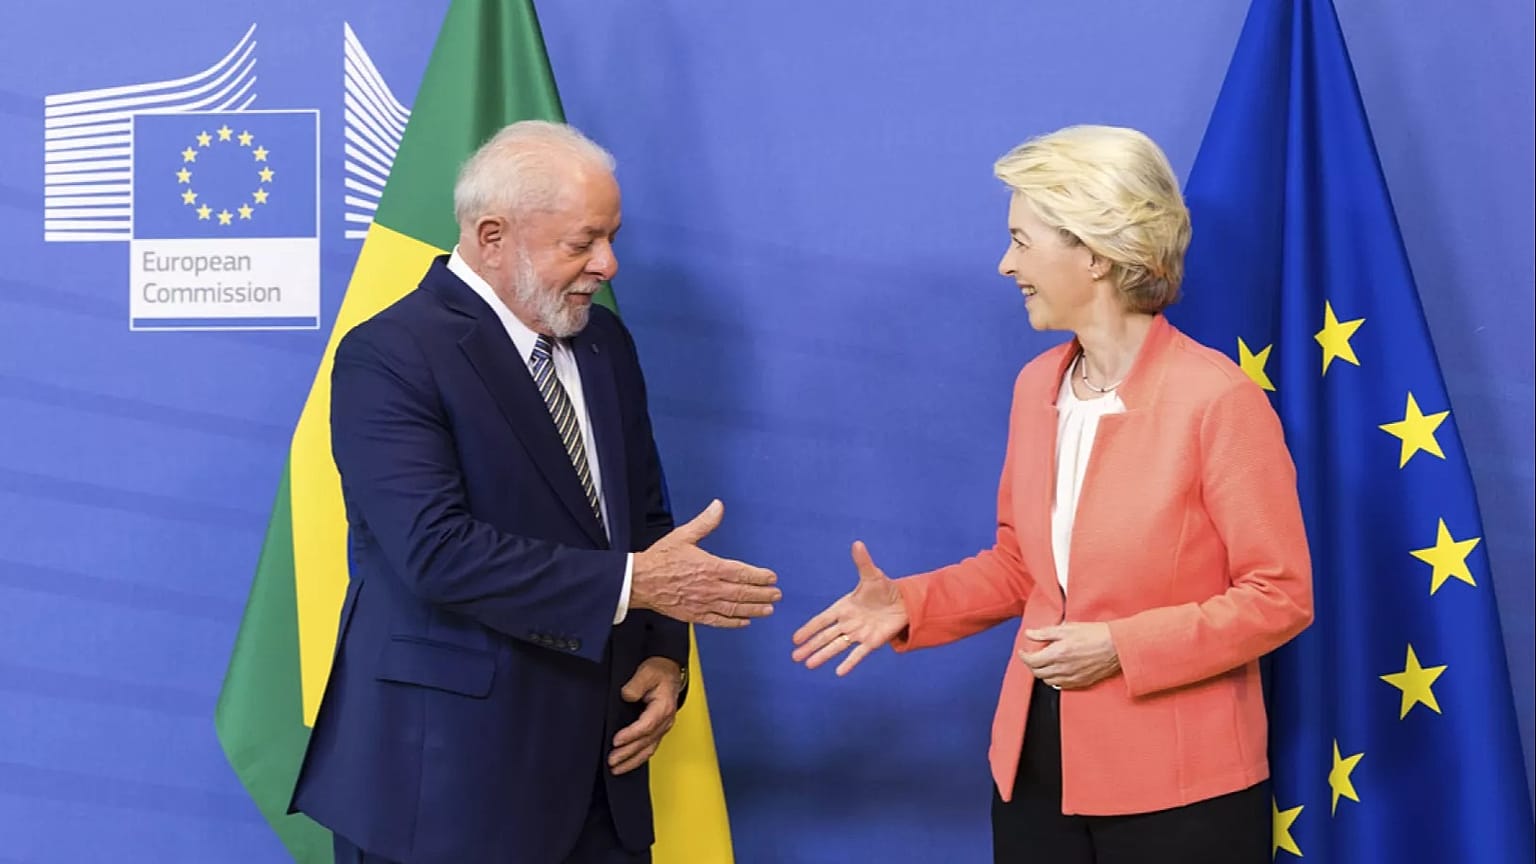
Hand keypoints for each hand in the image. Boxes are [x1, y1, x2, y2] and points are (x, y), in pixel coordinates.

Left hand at [609, 657, 682, 774]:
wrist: (669, 671)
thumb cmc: (659, 672)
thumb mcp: (647, 672)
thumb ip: (636, 684)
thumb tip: (627, 696)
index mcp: (663, 707)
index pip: (647, 725)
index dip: (631, 735)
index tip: (616, 741)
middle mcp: (665, 720)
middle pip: (646, 742)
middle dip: (628, 753)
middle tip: (612, 760)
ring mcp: (663, 727)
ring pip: (649, 749)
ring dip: (632, 760)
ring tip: (617, 768)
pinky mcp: (658, 730)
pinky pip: (649, 747)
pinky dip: (638, 758)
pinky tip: (628, 763)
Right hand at [631, 500, 780, 627]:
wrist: (639, 581)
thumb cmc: (660, 558)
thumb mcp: (683, 536)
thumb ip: (705, 523)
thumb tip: (718, 506)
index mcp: (710, 567)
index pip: (742, 573)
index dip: (759, 577)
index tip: (772, 578)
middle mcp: (710, 588)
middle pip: (742, 593)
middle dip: (762, 594)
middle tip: (777, 595)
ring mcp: (703, 603)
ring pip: (734, 609)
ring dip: (754, 609)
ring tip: (768, 610)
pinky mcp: (694, 615)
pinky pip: (718, 621)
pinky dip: (733, 622)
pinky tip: (744, 621)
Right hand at [791, 541, 908, 676]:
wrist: (903, 603)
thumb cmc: (884, 589)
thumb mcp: (872, 575)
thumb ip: (863, 562)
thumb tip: (857, 543)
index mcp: (844, 608)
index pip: (822, 620)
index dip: (809, 628)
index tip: (795, 638)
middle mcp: (847, 623)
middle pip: (825, 637)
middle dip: (810, 646)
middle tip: (794, 657)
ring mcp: (858, 634)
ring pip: (836, 647)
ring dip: (823, 655)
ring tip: (808, 665)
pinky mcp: (871, 643)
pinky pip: (858, 654)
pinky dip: (849, 663)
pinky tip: (839, 672)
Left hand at [1017, 622, 1119, 689]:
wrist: (1117, 646)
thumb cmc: (1095, 634)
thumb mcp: (1068, 628)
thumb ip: (1046, 633)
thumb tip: (1030, 634)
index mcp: (1058, 653)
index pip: (1032, 661)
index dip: (1024, 656)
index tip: (1023, 651)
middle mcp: (1063, 669)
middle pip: (1038, 673)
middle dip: (1031, 664)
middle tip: (1032, 656)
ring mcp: (1072, 677)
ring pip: (1048, 681)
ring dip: (1042, 672)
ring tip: (1044, 662)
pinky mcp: (1081, 682)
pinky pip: (1061, 685)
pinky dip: (1055, 679)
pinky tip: (1057, 670)